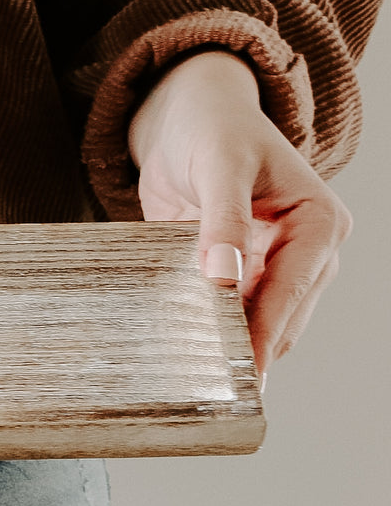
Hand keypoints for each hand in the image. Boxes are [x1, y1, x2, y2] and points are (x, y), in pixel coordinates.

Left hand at [127, 50, 350, 375]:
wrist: (187, 116)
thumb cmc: (212, 129)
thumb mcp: (218, 164)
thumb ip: (222, 219)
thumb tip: (223, 277)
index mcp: (319, 222)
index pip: (290, 289)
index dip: (263, 333)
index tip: (242, 372)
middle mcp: (307, 250)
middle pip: (281, 316)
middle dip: (249, 348)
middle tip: (214, 389)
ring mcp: (274, 265)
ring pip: (260, 323)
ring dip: (231, 345)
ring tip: (200, 382)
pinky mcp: (240, 273)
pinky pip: (231, 311)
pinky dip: (212, 329)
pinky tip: (188, 354)